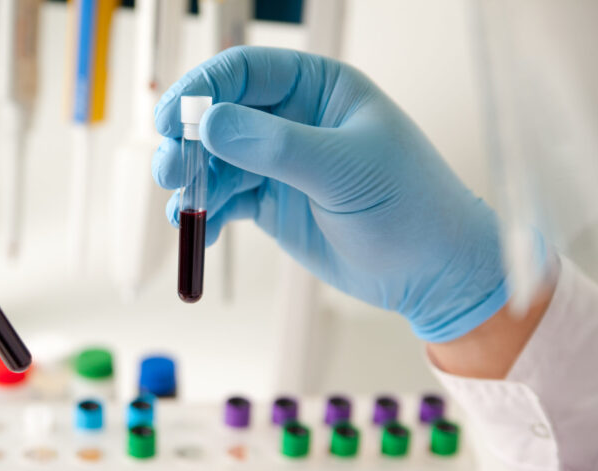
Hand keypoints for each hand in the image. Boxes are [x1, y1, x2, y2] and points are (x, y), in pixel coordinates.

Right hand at [153, 47, 514, 341]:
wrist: (430, 272)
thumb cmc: (409, 207)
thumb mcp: (345, 170)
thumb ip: (277, 146)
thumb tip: (210, 123)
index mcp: (319, 89)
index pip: (245, 72)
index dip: (202, 90)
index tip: (170, 120)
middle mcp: (293, 119)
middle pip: (220, 116)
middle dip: (188, 141)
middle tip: (168, 170)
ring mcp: (280, 162)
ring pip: (216, 160)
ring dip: (192, 181)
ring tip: (181, 208)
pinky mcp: (272, 202)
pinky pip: (226, 197)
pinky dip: (207, 211)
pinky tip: (199, 228)